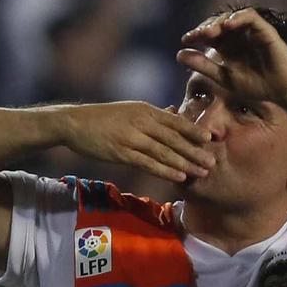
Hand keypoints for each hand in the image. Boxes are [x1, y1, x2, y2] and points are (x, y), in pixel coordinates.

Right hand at [58, 100, 214, 184]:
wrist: (74, 123)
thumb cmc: (102, 118)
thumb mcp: (130, 109)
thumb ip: (153, 113)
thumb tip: (174, 112)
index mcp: (145, 110)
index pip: (175, 121)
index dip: (194, 130)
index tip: (211, 139)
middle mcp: (142, 122)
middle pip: (174, 138)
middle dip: (195, 151)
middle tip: (213, 162)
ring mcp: (132, 137)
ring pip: (164, 151)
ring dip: (185, 163)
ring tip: (201, 172)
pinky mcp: (121, 152)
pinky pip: (148, 162)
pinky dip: (165, 170)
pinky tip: (179, 176)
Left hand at [175, 7, 286, 108]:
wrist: (281, 90)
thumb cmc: (255, 85)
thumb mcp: (224, 77)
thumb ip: (203, 66)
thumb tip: (178, 54)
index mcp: (227, 47)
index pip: (207, 35)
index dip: (195, 35)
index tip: (185, 40)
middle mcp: (237, 36)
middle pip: (216, 23)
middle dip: (205, 28)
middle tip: (196, 36)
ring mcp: (250, 31)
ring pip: (230, 17)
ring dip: (218, 22)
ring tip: (209, 32)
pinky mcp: (264, 29)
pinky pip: (249, 16)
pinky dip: (237, 18)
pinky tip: (227, 25)